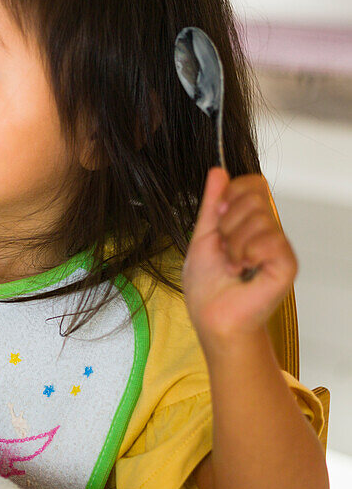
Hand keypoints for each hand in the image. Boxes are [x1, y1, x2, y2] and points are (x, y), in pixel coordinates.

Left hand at [183, 167, 297, 348]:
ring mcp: (278, 247)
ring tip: (232, 264)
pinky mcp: (286, 264)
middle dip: (228, 222)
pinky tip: (244, 270)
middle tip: (225, 247)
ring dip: (234, 243)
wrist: (212, 316)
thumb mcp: (202, 235)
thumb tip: (218, 171)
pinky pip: (271, 240)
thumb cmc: (207, 286)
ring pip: (259, 218)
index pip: (253, 184)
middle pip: (255, 196)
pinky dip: (248, 253)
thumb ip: (211, 203)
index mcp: (248, 223)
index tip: (217, 216)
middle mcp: (267, 232)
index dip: (231, 194)